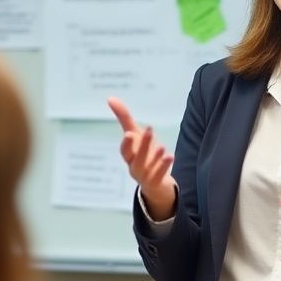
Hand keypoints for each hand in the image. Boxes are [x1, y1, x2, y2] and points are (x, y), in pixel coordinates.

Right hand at [108, 96, 176, 220]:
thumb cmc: (142, 153)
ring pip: (147, 168)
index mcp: (129, 155)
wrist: (154, 182)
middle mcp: (134, 166)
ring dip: (154, 157)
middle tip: (149, 130)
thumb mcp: (134, 134)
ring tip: (162, 147)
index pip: (125, 151)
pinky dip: (163, 167)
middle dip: (142, 145)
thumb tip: (110, 98)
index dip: (127, 144)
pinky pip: (159, 176)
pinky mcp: (156, 182)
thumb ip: (123, 117)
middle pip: (136, 158)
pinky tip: (170, 156)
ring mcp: (145, 176)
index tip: (129, 134)